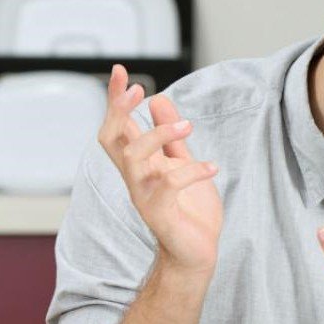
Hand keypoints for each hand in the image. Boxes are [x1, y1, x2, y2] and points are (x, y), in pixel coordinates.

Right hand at [98, 65, 222, 273]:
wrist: (197, 252)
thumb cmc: (189, 209)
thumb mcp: (182, 162)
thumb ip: (170, 135)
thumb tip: (157, 98)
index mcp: (140, 164)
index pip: (117, 126)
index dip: (116, 100)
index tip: (122, 70)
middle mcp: (136, 177)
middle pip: (111, 139)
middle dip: (120, 112)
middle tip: (142, 90)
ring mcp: (145, 196)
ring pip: (134, 159)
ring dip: (158, 137)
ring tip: (189, 126)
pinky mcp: (162, 214)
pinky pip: (169, 187)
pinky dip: (191, 172)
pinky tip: (212, 166)